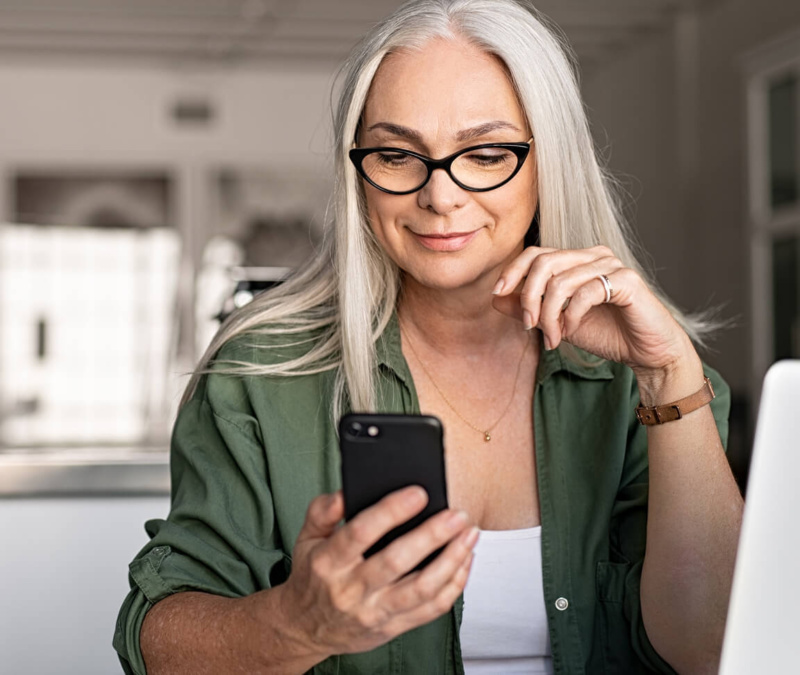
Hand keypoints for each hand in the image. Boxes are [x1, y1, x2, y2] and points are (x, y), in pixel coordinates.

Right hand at [277, 488, 476, 658]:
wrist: (306, 628)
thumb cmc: (313, 577)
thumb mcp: (306, 538)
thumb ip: (322, 511)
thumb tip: (345, 491)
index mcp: (329, 562)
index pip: (361, 532)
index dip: (391, 512)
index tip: (418, 494)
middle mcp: (351, 589)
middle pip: (397, 561)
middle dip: (432, 535)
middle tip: (456, 514)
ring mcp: (374, 611)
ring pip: (421, 588)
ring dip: (451, 560)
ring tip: (469, 534)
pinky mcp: (393, 627)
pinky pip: (431, 609)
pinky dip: (454, 584)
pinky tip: (464, 560)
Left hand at [491, 245, 698, 377]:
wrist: (646, 353)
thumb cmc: (607, 334)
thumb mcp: (558, 322)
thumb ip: (529, 309)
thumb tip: (496, 297)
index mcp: (577, 260)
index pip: (536, 253)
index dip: (513, 271)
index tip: (498, 293)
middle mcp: (594, 256)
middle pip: (544, 262)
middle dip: (529, 297)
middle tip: (529, 326)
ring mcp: (612, 265)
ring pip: (561, 281)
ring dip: (550, 315)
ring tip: (554, 337)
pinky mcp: (627, 281)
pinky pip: (585, 292)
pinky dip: (571, 315)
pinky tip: (571, 331)